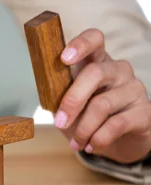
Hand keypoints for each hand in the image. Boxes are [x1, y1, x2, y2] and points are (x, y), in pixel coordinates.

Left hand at [53, 29, 150, 163]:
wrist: (120, 142)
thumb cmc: (89, 117)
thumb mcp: (70, 104)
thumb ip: (59, 93)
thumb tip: (43, 92)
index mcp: (97, 62)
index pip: (95, 39)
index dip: (80, 44)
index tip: (63, 58)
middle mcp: (118, 70)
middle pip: (94, 73)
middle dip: (72, 100)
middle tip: (60, 123)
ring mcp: (134, 89)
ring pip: (102, 104)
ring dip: (83, 128)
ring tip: (75, 143)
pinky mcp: (145, 111)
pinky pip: (117, 124)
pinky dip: (98, 138)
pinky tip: (91, 145)